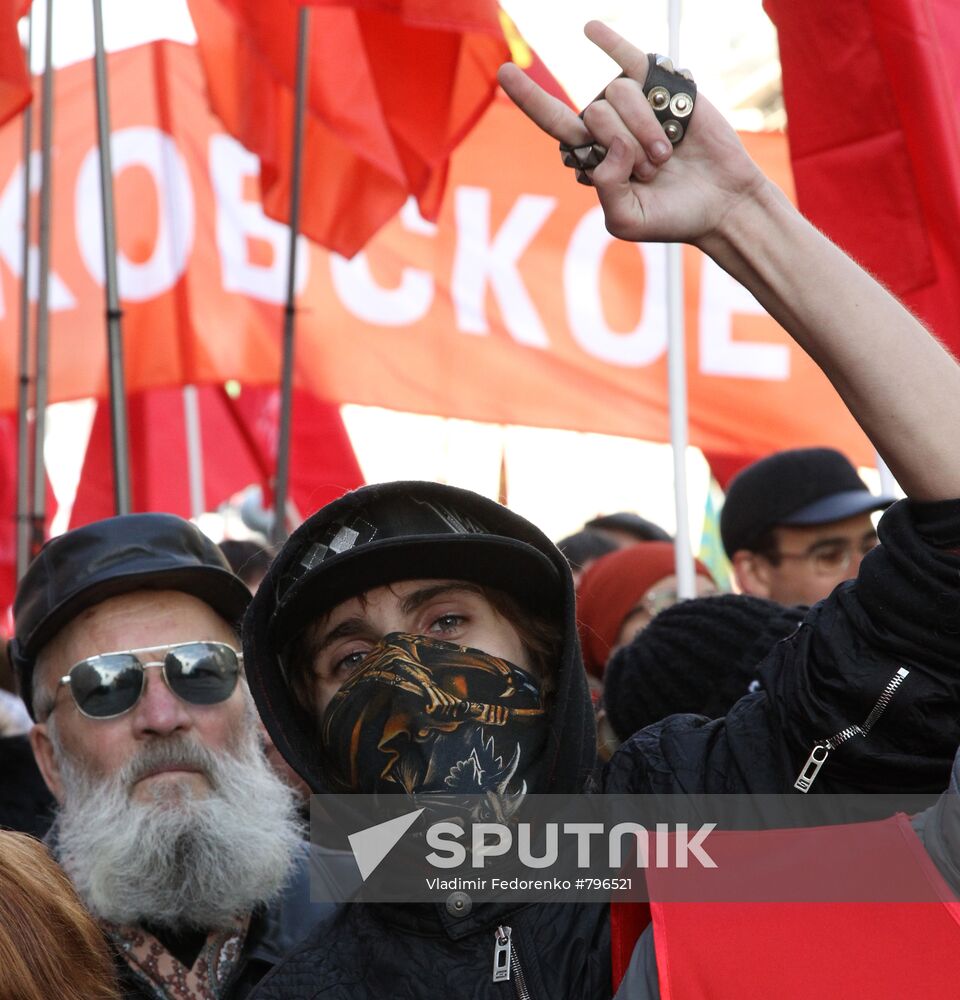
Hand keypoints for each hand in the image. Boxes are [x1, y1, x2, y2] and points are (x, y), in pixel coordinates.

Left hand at [497, 21, 768, 248]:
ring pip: (618, 94)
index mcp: (592, 155)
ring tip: (666, 156)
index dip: (530, 97)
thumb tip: (611, 144)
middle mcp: (608, 126)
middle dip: (624, 146)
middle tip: (652, 172)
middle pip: (592, 115)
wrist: (720, 203)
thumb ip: (606, 189)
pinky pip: (633, 57)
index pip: (554, 121)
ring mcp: (635, 104)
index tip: (506, 72)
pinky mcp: (665, 87)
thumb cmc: (672, 216)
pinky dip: (611, 41)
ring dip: (645, 131)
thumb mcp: (626, 220)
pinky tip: (588, 29)